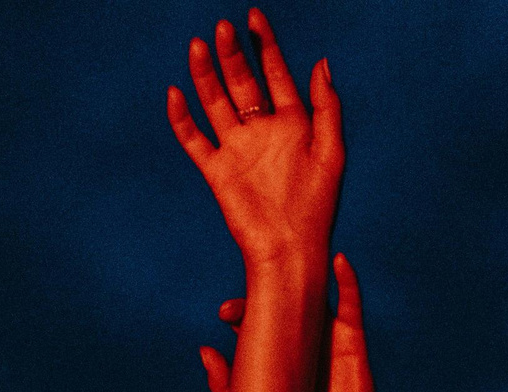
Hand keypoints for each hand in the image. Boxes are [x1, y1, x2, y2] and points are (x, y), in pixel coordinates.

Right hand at [165, 10, 343, 268]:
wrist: (290, 251)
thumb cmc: (318, 207)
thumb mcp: (332, 151)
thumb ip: (327, 106)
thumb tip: (321, 62)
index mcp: (292, 124)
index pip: (276, 73)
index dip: (265, 44)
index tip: (254, 16)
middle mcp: (262, 132)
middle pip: (242, 82)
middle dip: (233, 53)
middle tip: (223, 28)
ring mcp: (237, 150)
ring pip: (215, 103)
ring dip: (206, 75)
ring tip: (198, 45)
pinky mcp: (217, 172)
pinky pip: (194, 140)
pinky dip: (182, 119)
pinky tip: (175, 93)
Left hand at [201, 251, 409, 391]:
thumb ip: (225, 383)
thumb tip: (203, 349)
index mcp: (278, 349)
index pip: (255, 317)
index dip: (238, 310)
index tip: (223, 314)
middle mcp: (301, 335)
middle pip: (279, 300)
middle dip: (259, 293)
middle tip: (239, 301)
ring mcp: (326, 332)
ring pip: (312, 293)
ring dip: (297, 276)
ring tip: (277, 266)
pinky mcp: (351, 335)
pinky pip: (351, 301)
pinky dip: (347, 278)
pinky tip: (338, 259)